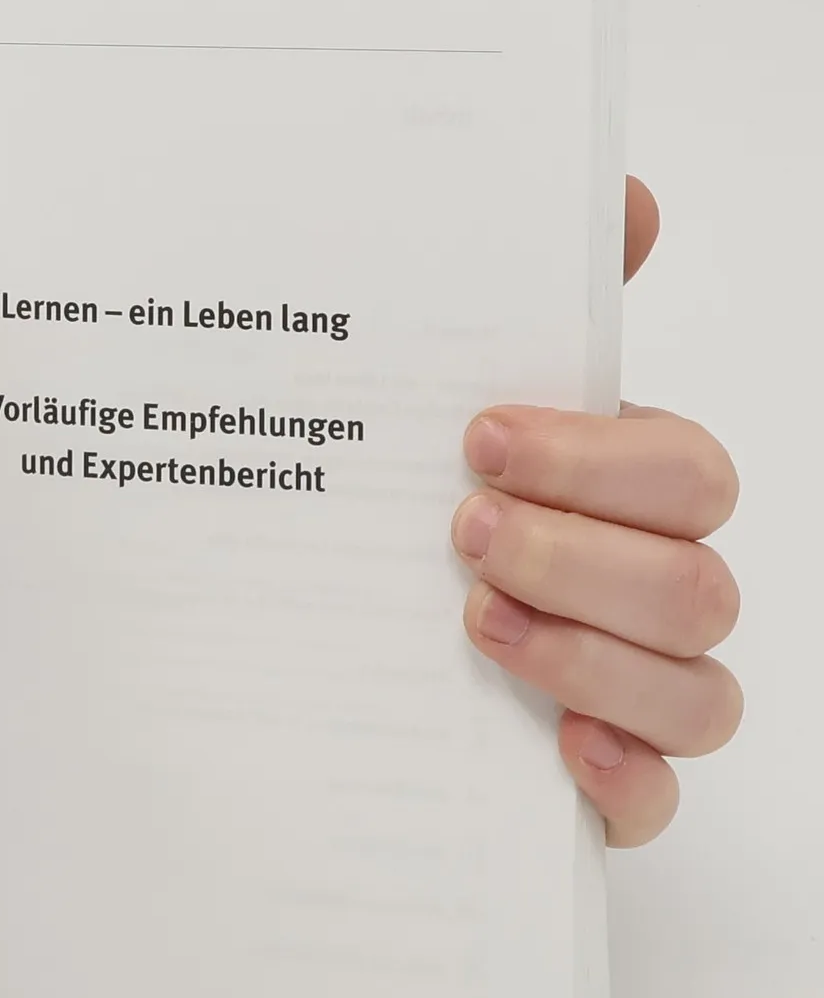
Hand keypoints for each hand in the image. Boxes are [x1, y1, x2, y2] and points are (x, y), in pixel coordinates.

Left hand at [453, 178, 740, 846]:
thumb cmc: (387, 517)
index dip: (599, 457)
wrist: (298, 651)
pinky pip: (659, 800)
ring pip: (699, 689)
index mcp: (615, 496)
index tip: (477, 439)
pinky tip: (556, 749)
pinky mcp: (601, 789)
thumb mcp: (416, 407)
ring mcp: (633, 696)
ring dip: (588, 654)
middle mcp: (644, 591)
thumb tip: (624, 198)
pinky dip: (622, 779)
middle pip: (695, 579)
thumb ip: (517, 309)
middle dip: (580, 554)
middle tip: (462, 534)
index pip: (683, 469)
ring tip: (471, 626)